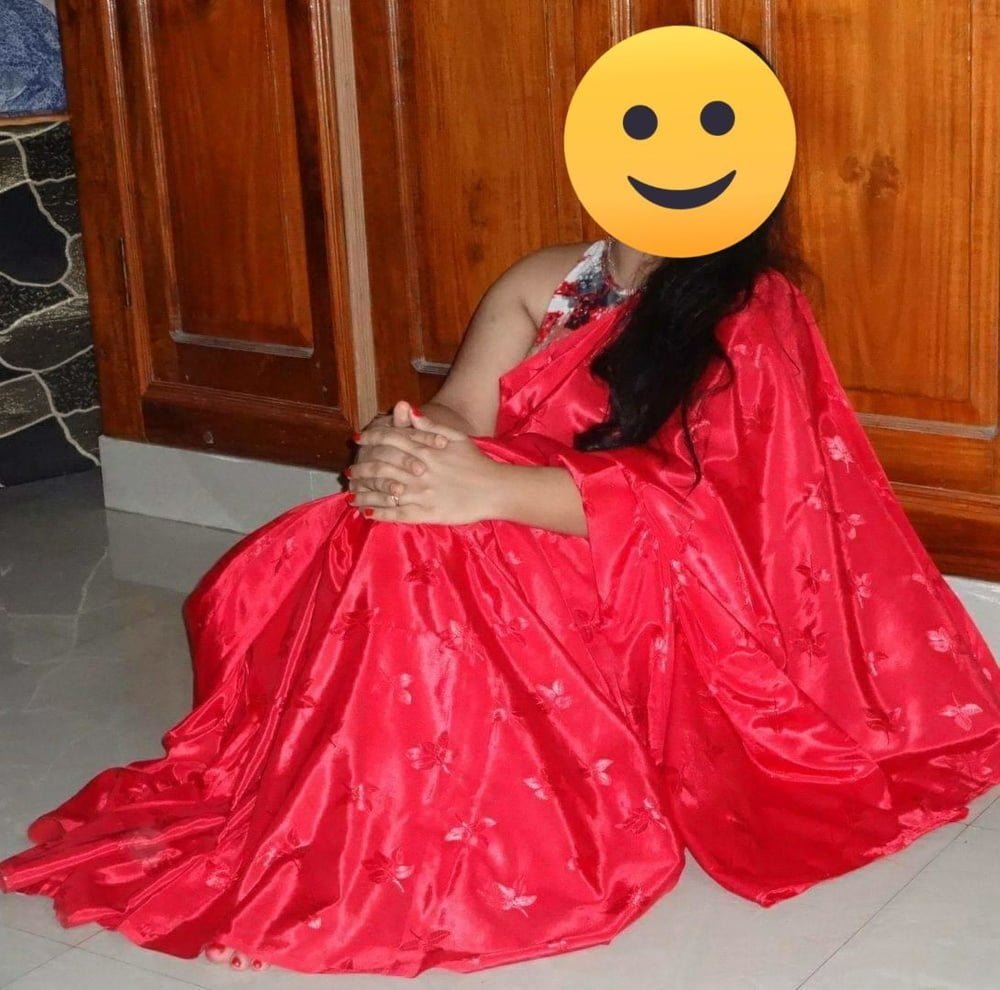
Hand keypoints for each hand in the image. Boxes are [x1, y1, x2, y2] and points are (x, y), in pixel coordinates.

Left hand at [350, 410, 503, 524]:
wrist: (495, 489)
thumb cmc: (477, 461)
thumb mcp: (456, 437)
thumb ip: (430, 425)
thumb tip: (407, 410)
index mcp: (425, 449)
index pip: (391, 439)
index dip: (371, 437)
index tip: (358, 439)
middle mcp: (419, 470)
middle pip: (381, 466)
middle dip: (362, 468)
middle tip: (349, 471)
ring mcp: (422, 493)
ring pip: (385, 491)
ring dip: (365, 493)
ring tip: (351, 494)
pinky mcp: (427, 513)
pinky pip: (398, 514)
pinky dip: (381, 514)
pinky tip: (367, 513)